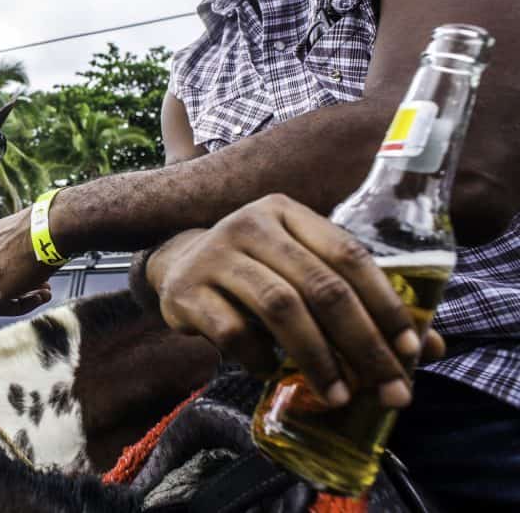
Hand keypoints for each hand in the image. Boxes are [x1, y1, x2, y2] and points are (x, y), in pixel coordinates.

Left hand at [0, 206, 53, 315]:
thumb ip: (17, 252)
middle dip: (20, 285)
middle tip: (41, 286)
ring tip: (45, 293)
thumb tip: (24, 266)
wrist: (46, 232)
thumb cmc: (41, 230)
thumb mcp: (23, 237)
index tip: (31, 273)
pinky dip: (24, 306)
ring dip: (24, 297)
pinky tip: (40, 297)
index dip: (15, 272)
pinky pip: (5, 308)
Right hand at [148, 194, 441, 408]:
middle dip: (361, 343)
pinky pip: (233, 331)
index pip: (347, 254)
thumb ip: (357, 300)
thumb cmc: (256, 270)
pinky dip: (260, 358)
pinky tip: (271, 372)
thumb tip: (430, 347)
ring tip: (338, 394)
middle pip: (319, 285)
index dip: (384, 302)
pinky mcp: (186, 290)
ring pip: (279, 307)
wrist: (177, 263)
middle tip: (387, 388)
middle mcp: (250, 224)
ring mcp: (214, 254)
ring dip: (316, 358)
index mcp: (286, 212)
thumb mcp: (302, 269)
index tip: (410, 349)